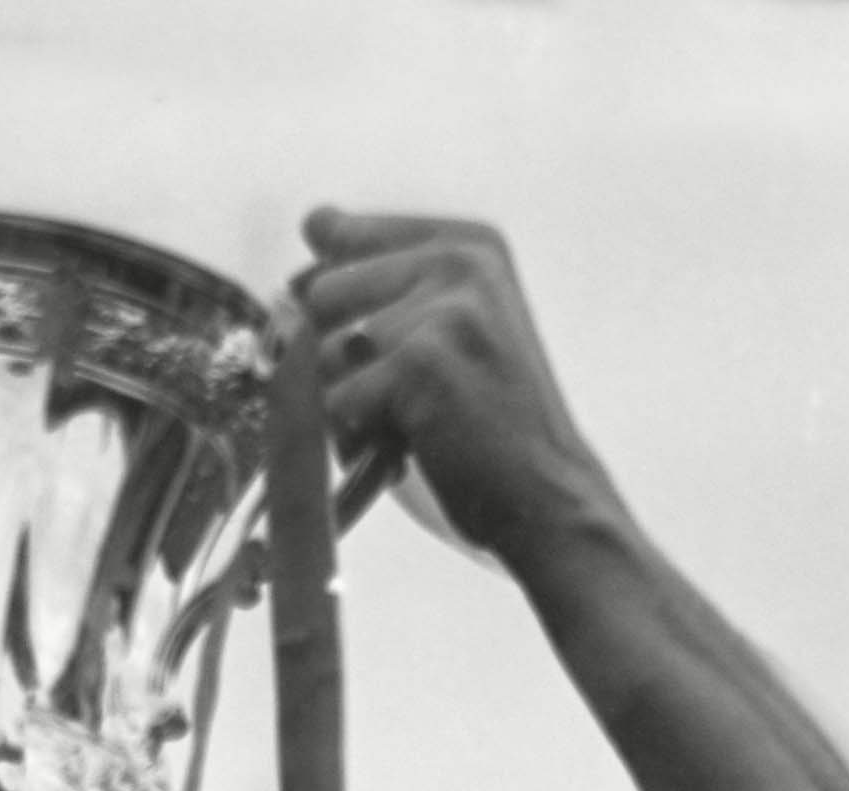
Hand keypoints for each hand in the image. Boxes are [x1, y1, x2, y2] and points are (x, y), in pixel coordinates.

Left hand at [292, 214, 611, 566]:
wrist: (548, 498)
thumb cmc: (490, 430)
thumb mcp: (449, 333)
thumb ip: (384, 288)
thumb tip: (300, 254)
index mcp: (465, 243)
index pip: (336, 233)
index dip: (332, 298)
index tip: (367, 342)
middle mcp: (456, 260)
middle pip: (320, 293)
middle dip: (337, 358)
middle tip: (397, 398)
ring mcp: (441, 308)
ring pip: (325, 354)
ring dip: (350, 405)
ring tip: (410, 426)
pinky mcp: (421, 362)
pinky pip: (337, 401)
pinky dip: (360, 440)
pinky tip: (411, 448)